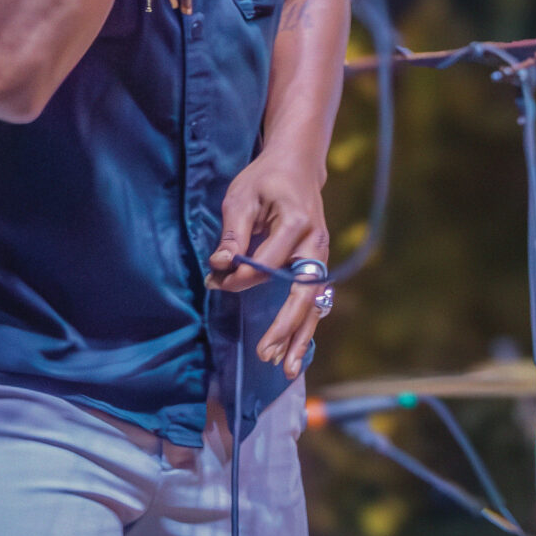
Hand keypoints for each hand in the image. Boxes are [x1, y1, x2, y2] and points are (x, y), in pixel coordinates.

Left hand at [208, 151, 330, 380]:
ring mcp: (321, 256)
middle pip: (302, 293)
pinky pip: (314, 301)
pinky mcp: (317, 264)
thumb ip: (232, 235)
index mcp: (296, 223)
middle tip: (264, 354)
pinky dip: (304, 328)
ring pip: (314, 304)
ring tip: (286, 369)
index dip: (239, 278)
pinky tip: (294, 353)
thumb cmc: (264, 179)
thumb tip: (221, 268)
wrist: (298, 165)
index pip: (266, 264)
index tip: (214, 281)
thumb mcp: (240, 198)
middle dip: (284, 326)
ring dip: (299, 337)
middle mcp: (315, 244)